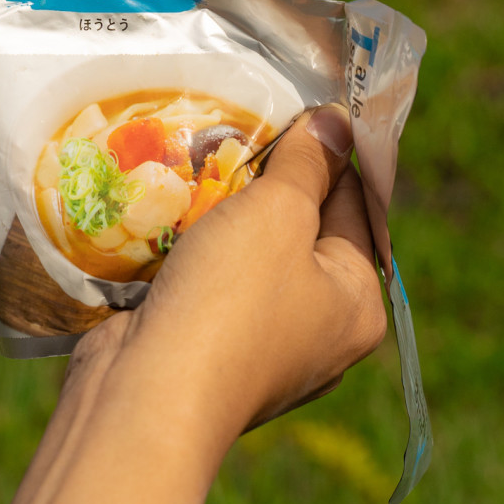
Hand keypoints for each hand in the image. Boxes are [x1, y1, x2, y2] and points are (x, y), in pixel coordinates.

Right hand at [0, 107, 386, 503]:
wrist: (145, 397)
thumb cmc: (230, 299)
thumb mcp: (279, 212)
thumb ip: (309, 162)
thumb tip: (337, 121)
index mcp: (358, 302)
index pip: (358, 203)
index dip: (328, 151)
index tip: (295, 106)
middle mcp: (320, 328)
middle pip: (304, 227)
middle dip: (270, 179)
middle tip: (239, 126)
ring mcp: (262, 342)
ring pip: (252, 251)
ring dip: (225, 210)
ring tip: (197, 158)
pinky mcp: (208, 346)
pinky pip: (212, 278)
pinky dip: (194, 245)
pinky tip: (169, 210)